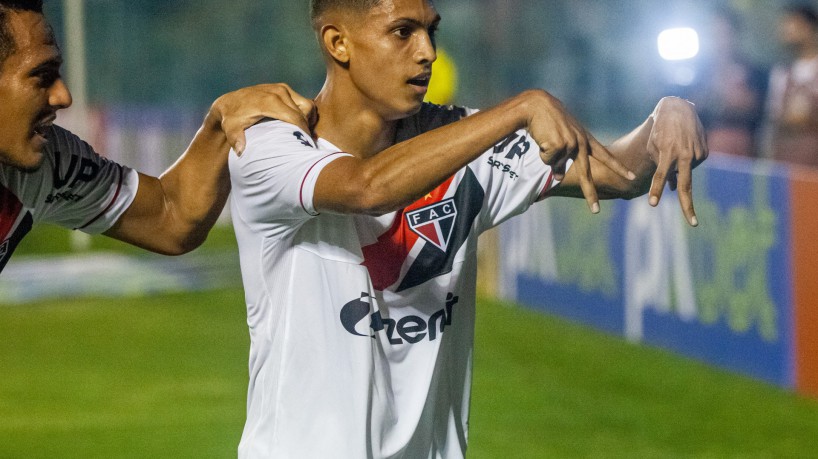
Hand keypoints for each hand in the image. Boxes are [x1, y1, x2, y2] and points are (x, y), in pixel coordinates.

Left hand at [210, 83, 315, 154]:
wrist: (229, 102)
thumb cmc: (232, 118)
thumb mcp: (231, 129)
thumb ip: (236, 139)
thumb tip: (240, 151)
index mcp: (270, 102)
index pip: (295, 117)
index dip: (303, 131)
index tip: (306, 143)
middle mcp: (278, 92)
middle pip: (304, 112)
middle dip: (307, 127)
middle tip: (306, 141)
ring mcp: (282, 88)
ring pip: (306, 105)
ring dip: (307, 119)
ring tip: (303, 133)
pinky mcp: (283, 88)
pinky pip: (302, 100)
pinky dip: (304, 112)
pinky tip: (299, 124)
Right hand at [524, 90, 634, 212]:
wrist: (537, 105)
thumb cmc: (548, 119)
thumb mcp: (561, 137)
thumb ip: (564, 157)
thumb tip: (559, 177)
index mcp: (585, 138)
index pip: (605, 155)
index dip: (619, 167)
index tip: (631, 177)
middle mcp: (581, 141)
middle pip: (586, 172)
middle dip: (590, 193)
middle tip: (595, 210)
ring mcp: (571, 143)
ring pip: (556, 165)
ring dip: (546, 155)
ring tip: (543, 140)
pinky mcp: (559, 144)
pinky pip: (547, 160)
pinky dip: (541, 152)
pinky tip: (541, 138)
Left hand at [646, 97, 708, 225]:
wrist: (679, 109)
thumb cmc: (660, 130)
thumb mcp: (653, 147)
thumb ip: (661, 169)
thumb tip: (675, 189)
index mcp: (667, 153)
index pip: (660, 175)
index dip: (656, 190)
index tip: (652, 204)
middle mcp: (684, 155)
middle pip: (686, 186)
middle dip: (688, 206)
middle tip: (693, 224)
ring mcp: (697, 154)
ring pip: (685, 173)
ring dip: (678, 167)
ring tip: (673, 147)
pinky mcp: (705, 153)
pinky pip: (692, 165)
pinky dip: (686, 162)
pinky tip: (683, 147)